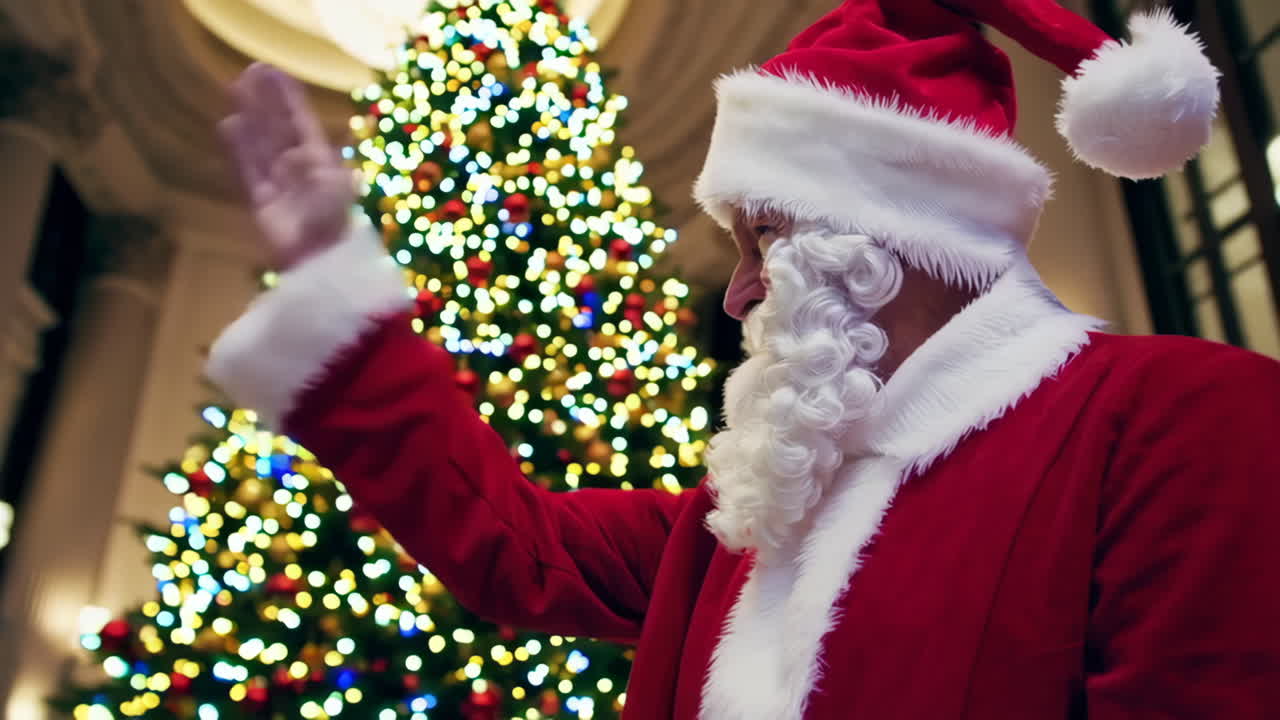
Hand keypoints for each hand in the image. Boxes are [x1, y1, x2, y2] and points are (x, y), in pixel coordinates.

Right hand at [219, 64, 355, 270]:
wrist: (321, 261)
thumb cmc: (335, 222)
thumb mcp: (338, 187)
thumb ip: (320, 163)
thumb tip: (301, 147)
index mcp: (321, 161)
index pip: (301, 121)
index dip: (287, 98)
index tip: (273, 72)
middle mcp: (297, 168)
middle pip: (276, 128)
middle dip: (264, 100)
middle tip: (249, 71)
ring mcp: (277, 183)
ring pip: (259, 143)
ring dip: (249, 117)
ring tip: (234, 89)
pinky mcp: (260, 202)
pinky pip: (247, 170)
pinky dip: (238, 149)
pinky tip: (229, 126)